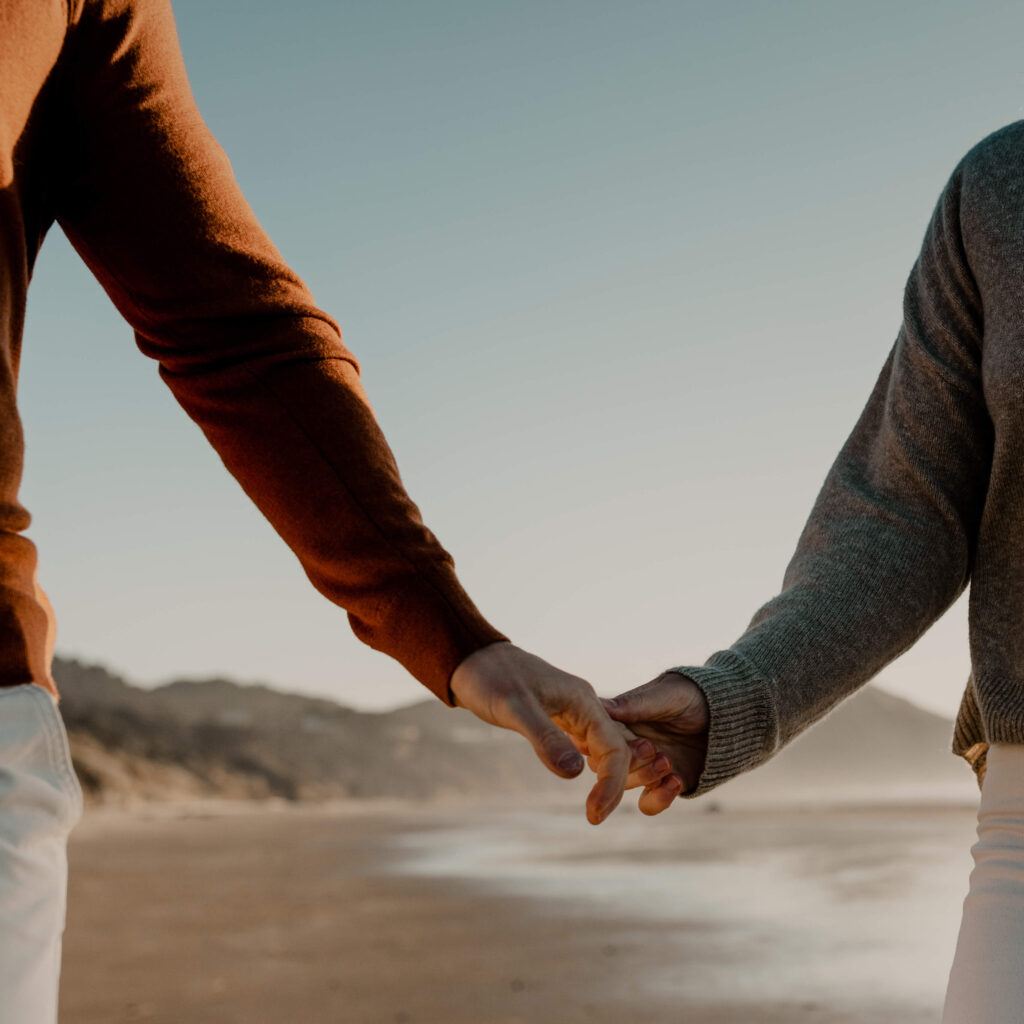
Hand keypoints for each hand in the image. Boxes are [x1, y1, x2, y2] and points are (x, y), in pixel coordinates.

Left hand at [449, 641, 640, 824]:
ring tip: (597, 808)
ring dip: (606, 777)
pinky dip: (590, 767)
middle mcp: (585, 706)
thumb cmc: (492, 678)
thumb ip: (546, 738)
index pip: (614, 747)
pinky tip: (584, 782)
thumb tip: (576, 773)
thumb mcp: (514, 708)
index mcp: (583, 701)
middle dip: (612, 786)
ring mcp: (573, 712)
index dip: (610, 783)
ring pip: (603, 748)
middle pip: (615, 750)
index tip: (594, 815)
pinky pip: (586, 745)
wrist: (473, 660)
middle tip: (594, 818)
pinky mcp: (559, 718)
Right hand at [602, 672, 709, 814]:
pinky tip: (676, 781)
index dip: (603, 742)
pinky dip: (658, 798)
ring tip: (668, 761)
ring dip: (645, 776)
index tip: (620, 739)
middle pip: (605, 766)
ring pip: (626, 785)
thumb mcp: (666, 695)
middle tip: (651, 748)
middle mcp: (628, 745)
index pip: (597, 737)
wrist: (728, 714)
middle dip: (625, 762)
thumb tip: (602, 707)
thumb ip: (636, 704)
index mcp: (621, 720)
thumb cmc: (693, 694)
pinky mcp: (664, 784)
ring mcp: (645, 766)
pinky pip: (649, 803)